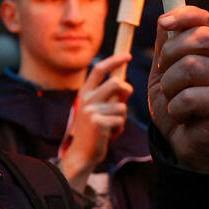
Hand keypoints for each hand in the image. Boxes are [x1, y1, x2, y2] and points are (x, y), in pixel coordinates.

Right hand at [58, 53, 132, 191]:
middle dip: (126, 92)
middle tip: (124, 100)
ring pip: (122, 107)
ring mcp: (91, 111)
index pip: (99, 69)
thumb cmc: (93, 130)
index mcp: (85, 92)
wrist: (81, 153)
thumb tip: (125, 86)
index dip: (114, 60)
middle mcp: (87, 99)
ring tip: (111, 126)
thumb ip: (108, 96)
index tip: (127, 55)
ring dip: (121, 118)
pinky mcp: (98, 123)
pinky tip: (109, 135)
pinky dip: (119, 129)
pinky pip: (120, 121)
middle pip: (116, 84)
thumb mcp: (96, 108)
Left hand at [149, 7, 208, 173]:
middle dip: (171, 52)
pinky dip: (176, 107)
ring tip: (172, 98)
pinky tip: (181, 115)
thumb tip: (165, 20)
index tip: (163, 21)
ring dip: (170, 85)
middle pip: (203, 37)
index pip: (205, 20)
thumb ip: (164, 49)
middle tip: (164, 71)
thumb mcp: (162, 74)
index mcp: (208, 52)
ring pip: (191, 67)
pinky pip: (191, 96)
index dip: (185, 15)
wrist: (184, 146)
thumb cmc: (175, 107)